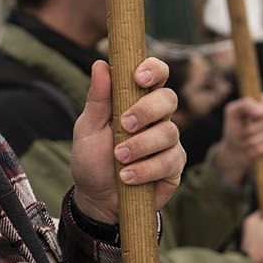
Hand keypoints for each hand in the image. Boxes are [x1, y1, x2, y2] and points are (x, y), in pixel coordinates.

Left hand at [71, 58, 185, 224]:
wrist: (97, 198)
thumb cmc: (92, 159)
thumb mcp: (87, 129)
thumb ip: (97, 99)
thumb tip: (100, 64)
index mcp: (137, 100)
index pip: (156, 74)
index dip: (153, 70)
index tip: (139, 78)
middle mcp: (157, 117)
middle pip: (169, 99)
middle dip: (147, 110)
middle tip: (125, 125)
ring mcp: (168, 142)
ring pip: (169, 132)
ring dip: (141, 145)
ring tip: (119, 158)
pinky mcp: (174, 166)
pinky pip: (170, 161)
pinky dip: (146, 169)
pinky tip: (128, 177)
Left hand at [213, 94, 262, 184]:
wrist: (236, 149)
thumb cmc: (235, 128)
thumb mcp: (233, 113)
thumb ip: (244, 105)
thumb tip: (261, 111)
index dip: (262, 109)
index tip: (251, 117)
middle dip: (254, 129)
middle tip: (242, 133)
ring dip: (255, 140)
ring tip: (245, 143)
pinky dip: (261, 149)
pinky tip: (253, 150)